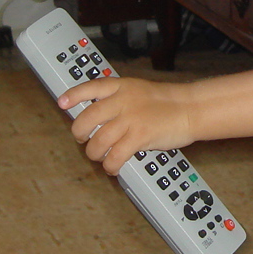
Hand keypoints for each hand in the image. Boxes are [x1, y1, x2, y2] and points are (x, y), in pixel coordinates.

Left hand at [57, 77, 196, 174]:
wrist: (191, 108)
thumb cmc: (168, 102)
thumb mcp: (139, 90)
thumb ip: (119, 99)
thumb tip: (98, 115)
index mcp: (122, 86)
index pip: (91, 87)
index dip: (73, 95)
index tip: (62, 103)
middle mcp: (123, 101)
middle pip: (87, 118)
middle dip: (80, 133)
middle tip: (84, 139)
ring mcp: (130, 119)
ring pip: (98, 141)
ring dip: (95, 154)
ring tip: (100, 156)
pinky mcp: (140, 137)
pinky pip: (115, 156)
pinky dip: (110, 165)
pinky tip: (113, 167)